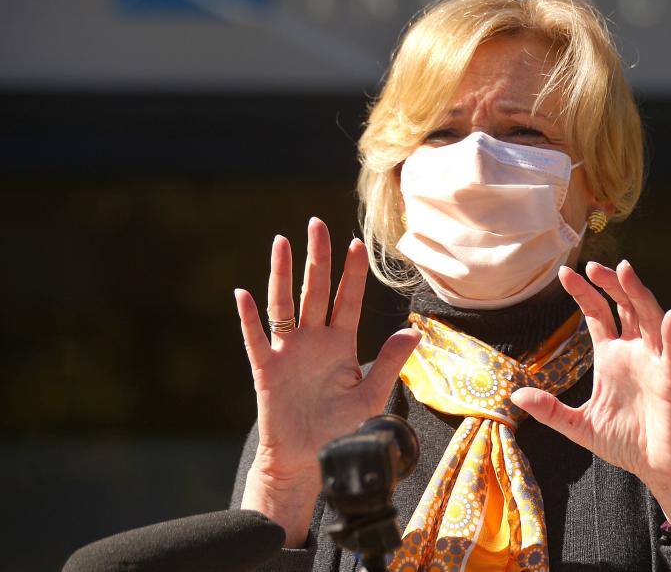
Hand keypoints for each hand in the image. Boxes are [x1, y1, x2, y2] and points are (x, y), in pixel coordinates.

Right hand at [234, 218, 420, 544]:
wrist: (310, 460)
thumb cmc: (342, 429)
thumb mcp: (371, 395)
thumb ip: (388, 362)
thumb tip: (413, 331)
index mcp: (341, 344)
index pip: (348, 300)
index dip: (352, 272)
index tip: (356, 243)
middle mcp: (314, 341)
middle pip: (315, 291)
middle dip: (317, 257)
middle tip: (317, 223)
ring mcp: (288, 352)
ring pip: (284, 305)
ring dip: (281, 274)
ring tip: (281, 242)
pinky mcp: (266, 370)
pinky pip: (256, 339)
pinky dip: (249, 318)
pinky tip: (244, 294)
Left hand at [511, 261, 670, 526]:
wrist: (659, 470)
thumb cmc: (625, 444)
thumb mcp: (579, 426)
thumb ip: (550, 410)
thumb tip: (515, 396)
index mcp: (612, 356)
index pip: (598, 314)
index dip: (583, 293)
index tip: (564, 272)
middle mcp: (634, 352)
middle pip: (624, 306)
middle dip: (610, 284)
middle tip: (592, 265)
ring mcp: (655, 363)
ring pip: (649, 318)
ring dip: (638, 294)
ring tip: (624, 271)